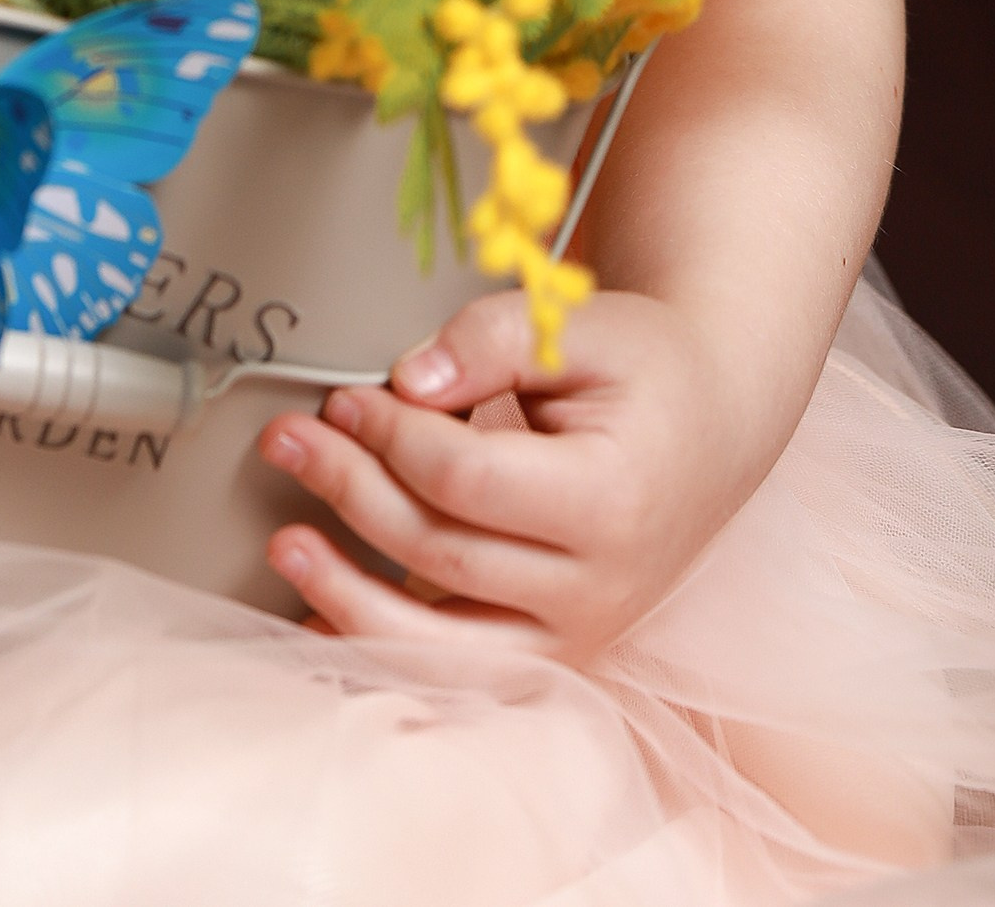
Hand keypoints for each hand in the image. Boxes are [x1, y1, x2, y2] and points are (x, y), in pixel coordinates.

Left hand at [261, 285, 775, 666]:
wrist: (712, 426)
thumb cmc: (646, 369)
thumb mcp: (582, 323)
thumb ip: (493, 338)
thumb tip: (409, 381)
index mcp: (612, 501)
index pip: (468, 481)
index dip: (392, 437)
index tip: (345, 397)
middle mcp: (600, 588)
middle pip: (444, 551)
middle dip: (352, 491)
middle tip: (290, 440)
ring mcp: (579, 635)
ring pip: (443, 642)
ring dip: (349, 596)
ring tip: (283, 544)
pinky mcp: (556, 654)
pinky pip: (458, 671)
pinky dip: (384, 652)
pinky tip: (319, 624)